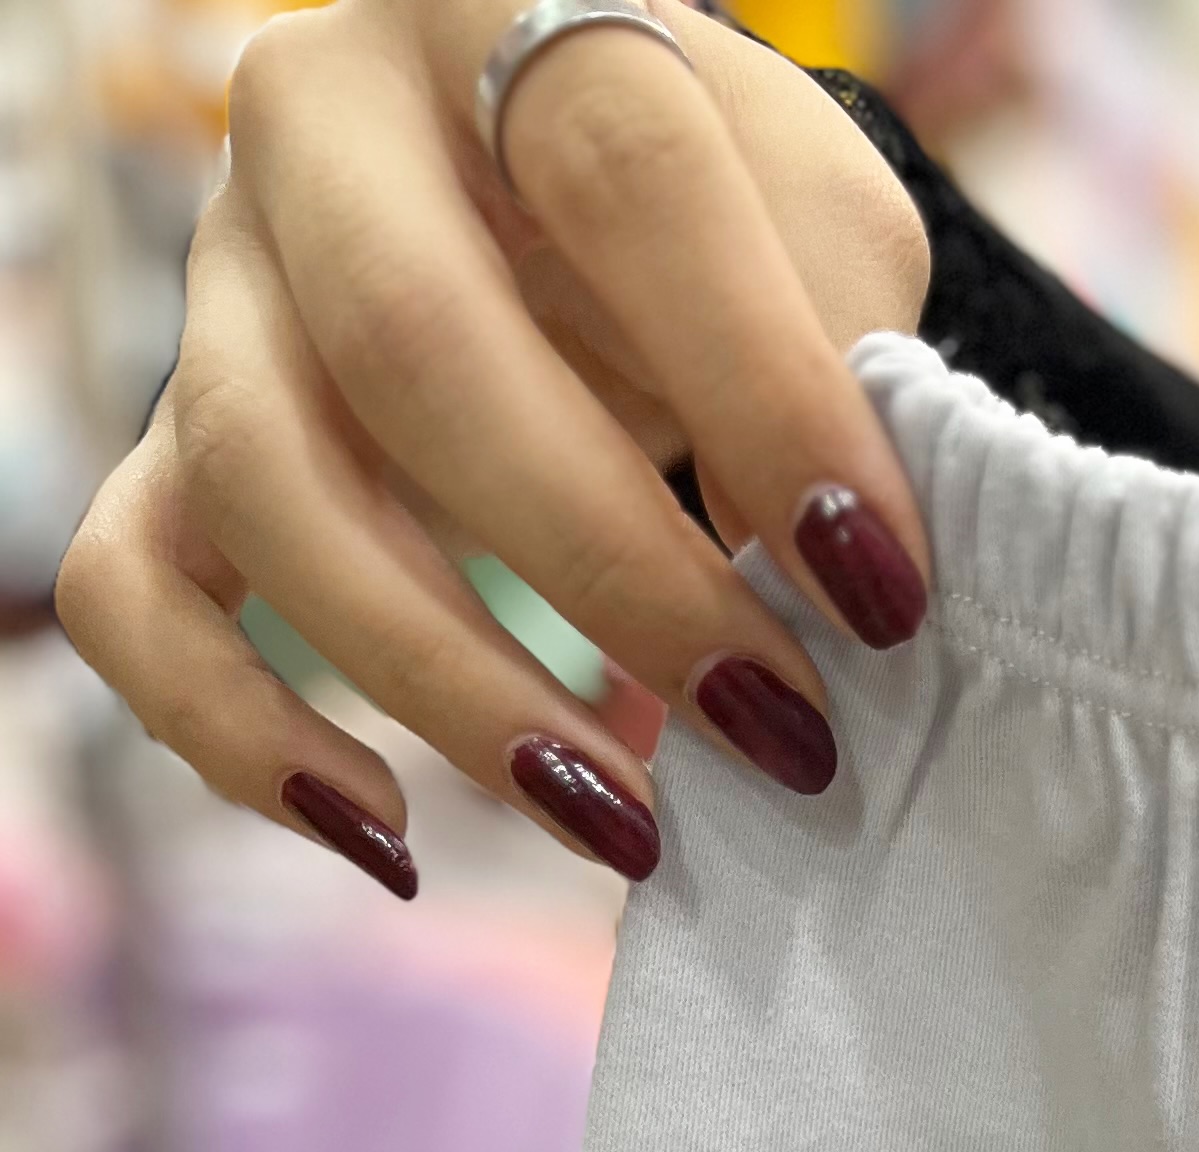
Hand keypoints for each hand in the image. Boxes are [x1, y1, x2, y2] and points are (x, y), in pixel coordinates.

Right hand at [56, 0, 931, 893]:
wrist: (565, 205)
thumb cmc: (712, 233)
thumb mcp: (816, 232)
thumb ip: (844, 352)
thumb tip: (844, 573)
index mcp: (499, 16)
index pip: (625, 178)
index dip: (763, 392)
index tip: (881, 588)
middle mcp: (319, 129)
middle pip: (420, 351)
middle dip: (617, 576)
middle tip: (777, 729)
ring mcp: (222, 288)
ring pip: (267, 487)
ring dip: (454, 688)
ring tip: (621, 820)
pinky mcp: (173, 440)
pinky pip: (132, 591)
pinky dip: (235, 734)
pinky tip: (392, 837)